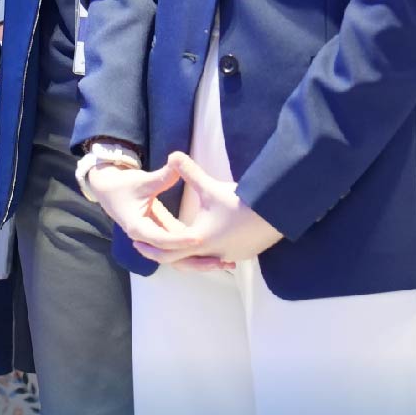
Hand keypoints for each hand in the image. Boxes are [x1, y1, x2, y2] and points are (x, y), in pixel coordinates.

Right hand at [85, 153, 211, 265]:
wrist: (108, 190)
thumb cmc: (122, 185)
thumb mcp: (142, 180)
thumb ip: (162, 176)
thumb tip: (177, 161)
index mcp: (138, 228)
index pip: (162, 239)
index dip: (180, 240)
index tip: (199, 238)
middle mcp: (147, 239)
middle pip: (173, 257)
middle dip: (197, 261)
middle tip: (221, 261)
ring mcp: (156, 239)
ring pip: (178, 257)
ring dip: (201, 261)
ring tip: (227, 263)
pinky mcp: (163, 235)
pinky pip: (180, 248)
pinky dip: (198, 251)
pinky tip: (219, 255)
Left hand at [141, 151, 283, 269]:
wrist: (276, 213)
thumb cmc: (240, 202)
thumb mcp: (210, 187)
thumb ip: (188, 172)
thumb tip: (172, 154)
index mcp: (199, 240)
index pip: (168, 252)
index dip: (152, 248)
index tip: (139, 244)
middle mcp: (213, 254)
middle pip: (184, 260)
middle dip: (170, 252)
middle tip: (154, 245)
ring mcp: (230, 256)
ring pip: (205, 260)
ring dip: (192, 252)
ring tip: (184, 239)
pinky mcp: (243, 254)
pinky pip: (221, 257)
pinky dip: (211, 252)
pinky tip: (212, 238)